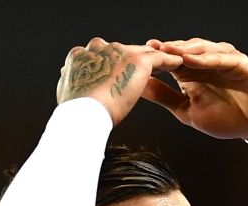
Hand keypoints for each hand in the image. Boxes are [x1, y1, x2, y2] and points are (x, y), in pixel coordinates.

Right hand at [56, 38, 180, 125]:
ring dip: (152, 59)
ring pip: (140, 52)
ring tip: (165, 65)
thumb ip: (75, 88)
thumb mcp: (69, 96)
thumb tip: (73, 96)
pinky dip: (168, 60)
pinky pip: (158, 57)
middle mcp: (98, 48)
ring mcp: (118, 52)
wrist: (82, 115)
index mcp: (80, 56)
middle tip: (146, 69)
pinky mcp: (136, 60)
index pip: (101, 56)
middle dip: (132, 60)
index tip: (120, 71)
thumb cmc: (73, 115)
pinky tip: (178, 64)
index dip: (113, 64)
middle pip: (121, 51)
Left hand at [141, 38, 247, 141]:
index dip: (154, 59)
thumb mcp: (188, 111)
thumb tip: (140, 89)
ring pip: (201, 49)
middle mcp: (205, 63)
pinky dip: (206, 57)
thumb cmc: (226, 118)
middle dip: (166, 50)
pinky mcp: (239, 63)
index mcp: (191, 73)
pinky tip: (192, 59)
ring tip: (168, 50)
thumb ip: (165, 97)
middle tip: (148, 49)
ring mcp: (223, 60)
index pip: (170, 61)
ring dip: (184, 50)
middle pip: (182, 51)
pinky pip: (221, 57)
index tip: (136, 59)